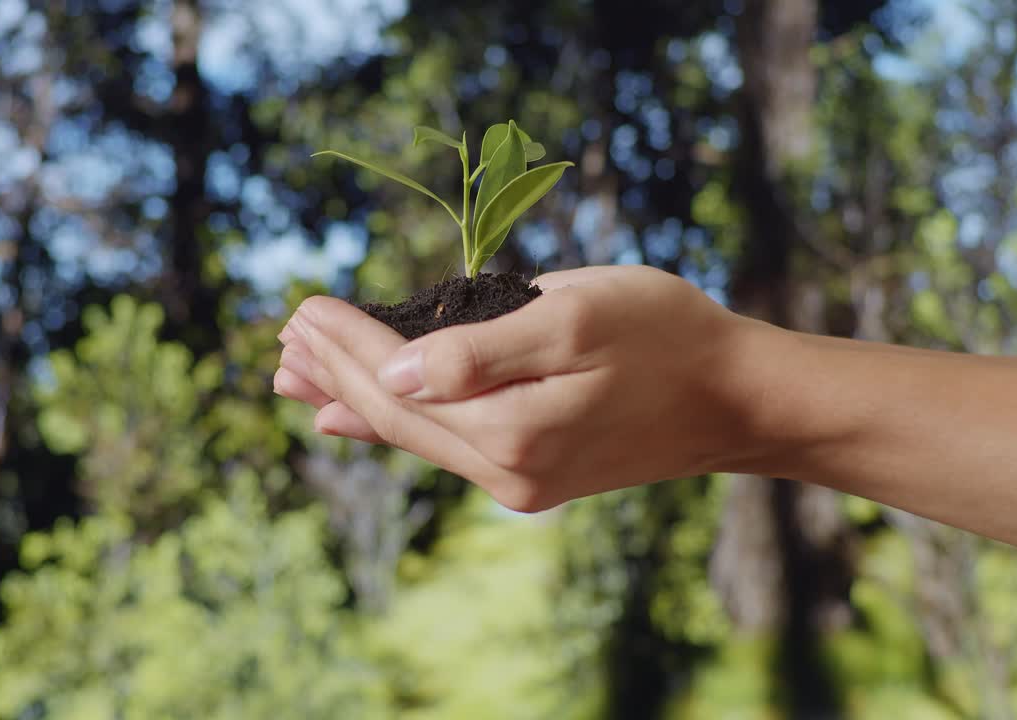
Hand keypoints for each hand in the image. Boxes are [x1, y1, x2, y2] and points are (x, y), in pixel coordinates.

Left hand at [274, 265, 775, 511]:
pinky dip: (395, 423)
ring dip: (353, 399)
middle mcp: (506, 470)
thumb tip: (393, 372)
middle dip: (335, 373)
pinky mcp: (535, 473)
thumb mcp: (573, 318)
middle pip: (397, 416)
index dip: (346, 345)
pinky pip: (445, 446)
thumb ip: (479, 352)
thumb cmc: (664, 335)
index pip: (399, 386)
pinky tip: (353, 419)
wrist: (735, 396)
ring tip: (295, 378)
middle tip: (281, 340)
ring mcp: (520, 479)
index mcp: (511, 431)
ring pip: (415, 434)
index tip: (301, 307)